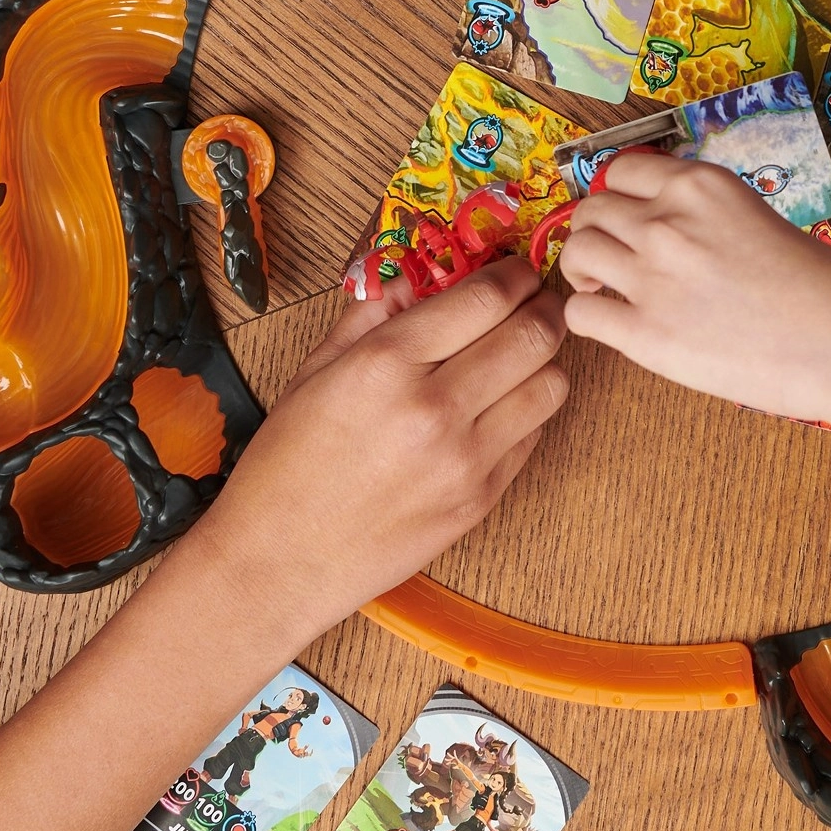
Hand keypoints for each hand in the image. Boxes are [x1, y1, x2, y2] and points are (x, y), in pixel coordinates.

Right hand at [188, 259, 568, 637]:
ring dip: (547, 359)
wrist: (278, 561)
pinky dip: (529, 410)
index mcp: (386, 365)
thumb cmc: (286, 466)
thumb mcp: (315, 371)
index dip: (515, 274)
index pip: (487, 298)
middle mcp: (433, 409)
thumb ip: (372, 314)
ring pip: (552, 385)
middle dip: (544, 307)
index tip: (517, 269)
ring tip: (523, 353)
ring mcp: (465, 460)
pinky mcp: (481, 500)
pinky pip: (535, 436)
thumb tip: (417, 275)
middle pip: (535, 335)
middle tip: (536, 301)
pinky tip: (502, 403)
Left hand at [556, 155, 830, 500]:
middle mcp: (669, 222)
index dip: (617, 196)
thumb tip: (676, 231)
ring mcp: (652, 277)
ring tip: (604, 289)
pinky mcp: (645, 334)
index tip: (625, 218)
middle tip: (611, 259)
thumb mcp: (763, 219)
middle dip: (597, 233)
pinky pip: (580, 314)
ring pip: (576, 252)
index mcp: (702, 187)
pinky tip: (615, 326)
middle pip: (592, 209)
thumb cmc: (826, 291)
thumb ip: (710, 217)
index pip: (623, 168)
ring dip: (583, 270)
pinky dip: (589, 318)